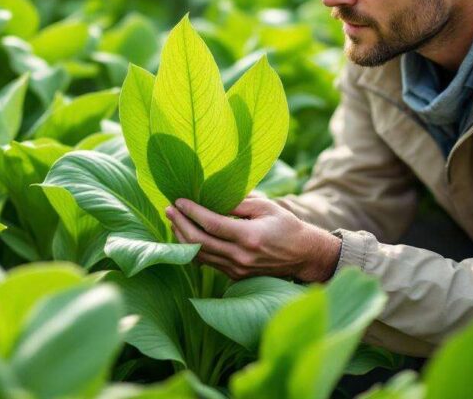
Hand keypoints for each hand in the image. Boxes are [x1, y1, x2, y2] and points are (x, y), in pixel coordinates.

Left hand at [165, 195, 340, 281]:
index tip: (179, 200)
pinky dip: (194, 249)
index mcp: (249, 237)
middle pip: (199, 242)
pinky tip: (187, 236)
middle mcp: (240, 256)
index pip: (211, 225)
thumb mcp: (266, 207)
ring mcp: (237, 269)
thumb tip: (212, 195)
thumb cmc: (286, 226)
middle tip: (169, 209)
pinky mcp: (235, 276)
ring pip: (200, 255)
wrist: (303, 256)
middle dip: (180, 225)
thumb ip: (239, 203)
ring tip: (174, 220)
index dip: (192, 212)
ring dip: (183, 238)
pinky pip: (208, 263)